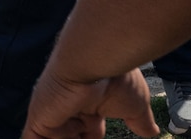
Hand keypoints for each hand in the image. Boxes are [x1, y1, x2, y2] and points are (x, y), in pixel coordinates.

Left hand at [23, 68, 156, 138]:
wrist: (95, 60)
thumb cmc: (117, 78)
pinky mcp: (38, 120)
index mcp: (89, 106)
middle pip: (70, 137)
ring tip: (73, 138)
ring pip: (52, 138)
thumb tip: (152, 131)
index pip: (88, 134)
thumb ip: (140, 121)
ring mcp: (52, 115)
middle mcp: (69, 109)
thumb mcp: (135, 106)